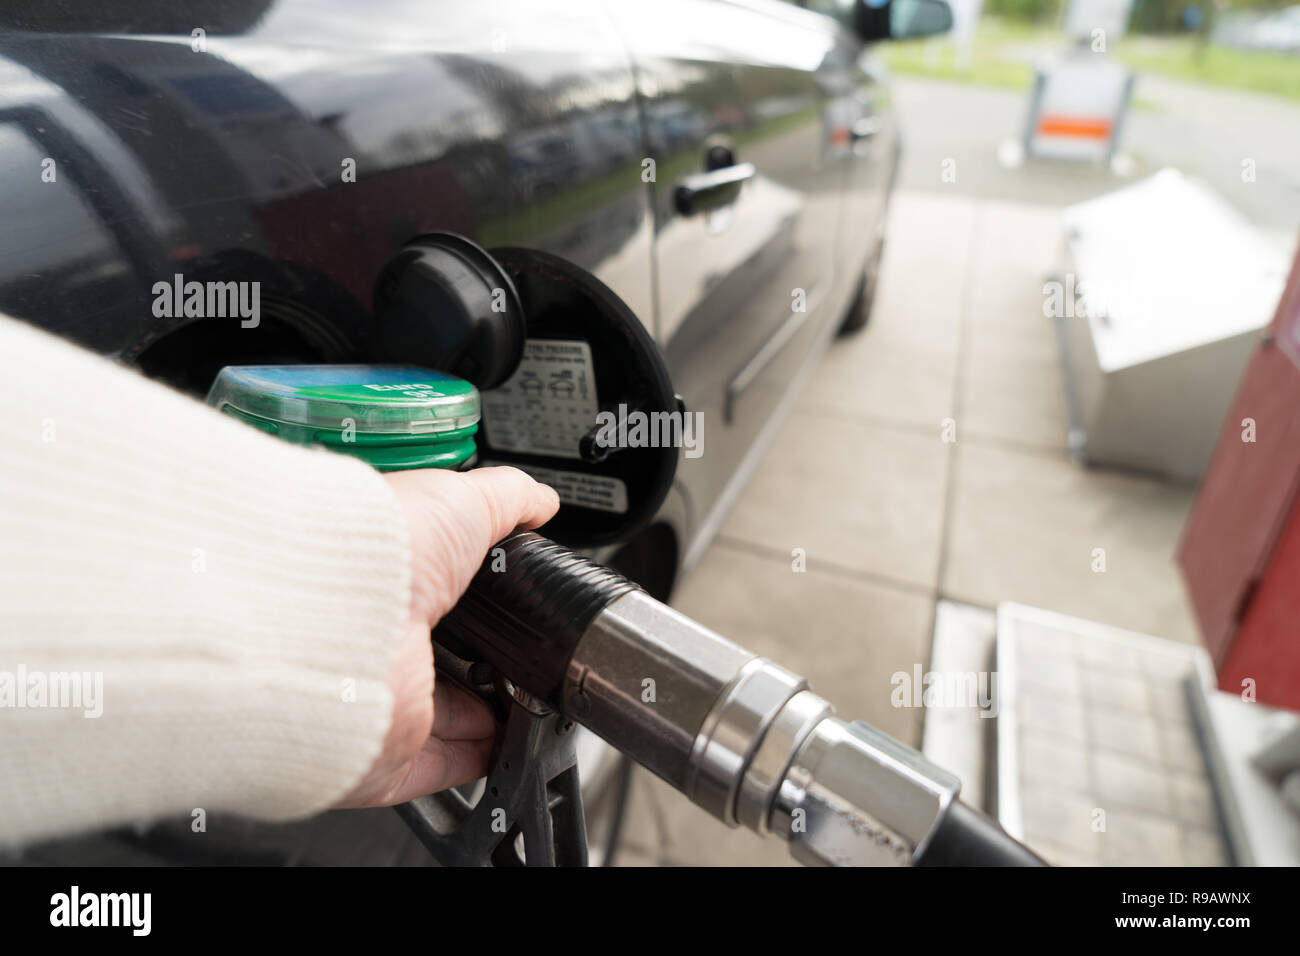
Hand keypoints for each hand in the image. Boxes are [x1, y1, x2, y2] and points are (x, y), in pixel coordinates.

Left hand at [335, 466, 558, 807]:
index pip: (430, 589)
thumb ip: (506, 500)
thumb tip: (539, 501)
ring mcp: (381, 697)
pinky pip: (434, 764)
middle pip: (436, 654)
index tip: (508, 597)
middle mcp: (376, 637)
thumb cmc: (384, 548)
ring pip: (438, 715)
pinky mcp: (385, 750)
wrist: (346, 615)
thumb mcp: (460, 498)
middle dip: (483, 656)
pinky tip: (506, 740)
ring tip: (529, 697)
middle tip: (526, 650)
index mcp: (385, 576)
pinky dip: (474, 756)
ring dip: (486, 712)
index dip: (472, 594)